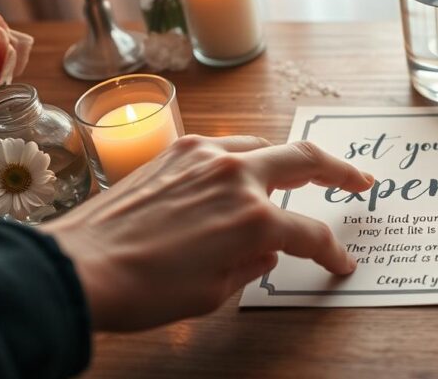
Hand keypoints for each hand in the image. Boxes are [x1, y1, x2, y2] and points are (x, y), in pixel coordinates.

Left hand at [41, 135, 373, 330]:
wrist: (78, 267)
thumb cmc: (144, 289)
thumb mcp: (214, 292)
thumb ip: (251, 263)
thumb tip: (266, 249)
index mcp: (254, 219)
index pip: (311, 233)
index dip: (332, 252)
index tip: (340, 263)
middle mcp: (237, 176)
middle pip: (306, 159)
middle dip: (340, 169)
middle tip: (359, 179)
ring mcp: (206, 156)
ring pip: (264, 145)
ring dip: (286, 160)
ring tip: (297, 174)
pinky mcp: (177, 150)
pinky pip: (225, 146)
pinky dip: (242, 158)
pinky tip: (238, 173)